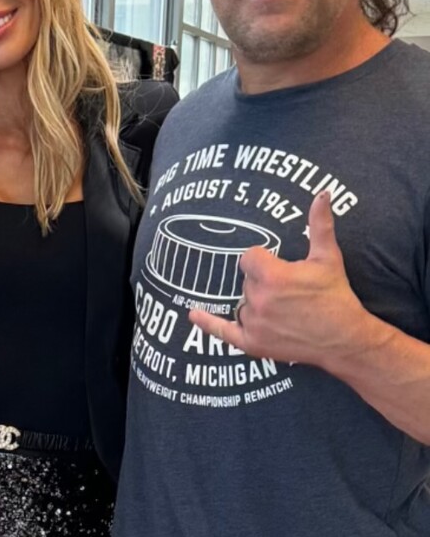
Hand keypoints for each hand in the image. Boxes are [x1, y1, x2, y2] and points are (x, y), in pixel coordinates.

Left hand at [187, 195, 370, 369]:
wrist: (344, 339)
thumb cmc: (336, 297)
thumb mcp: (328, 257)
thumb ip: (320, 224)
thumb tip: (322, 192)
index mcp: (273, 276)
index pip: (249, 259)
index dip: (263, 261)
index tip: (279, 268)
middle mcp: (258, 300)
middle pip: (246, 282)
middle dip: (264, 284)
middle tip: (289, 293)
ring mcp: (253, 324)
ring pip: (241, 304)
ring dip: (255, 304)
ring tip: (283, 310)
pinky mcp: (252, 343)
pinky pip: (223, 332)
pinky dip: (207, 324)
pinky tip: (193, 315)